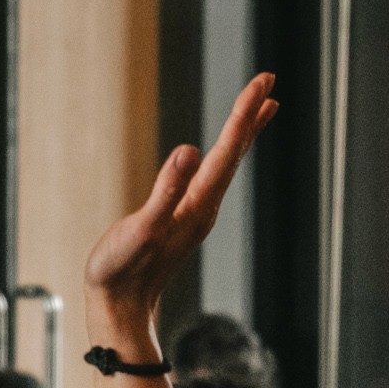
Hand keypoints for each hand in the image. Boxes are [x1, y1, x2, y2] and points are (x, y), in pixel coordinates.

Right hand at [84, 74, 275, 349]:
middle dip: (250, 114)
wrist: (120, 308)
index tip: (262, 83)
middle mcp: (204, 208)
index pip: (226, 152)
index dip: (243, 115)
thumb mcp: (140, 230)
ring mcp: (196, 213)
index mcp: (196, 206)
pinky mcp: (185, 217)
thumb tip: (189, 150)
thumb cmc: (122, 270)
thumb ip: (165, 192)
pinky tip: (223, 149)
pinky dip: (224, 153)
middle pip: (234, 153)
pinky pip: (212, 175)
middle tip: (268, 79)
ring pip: (227, 163)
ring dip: (243, 132)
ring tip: (261, 105)